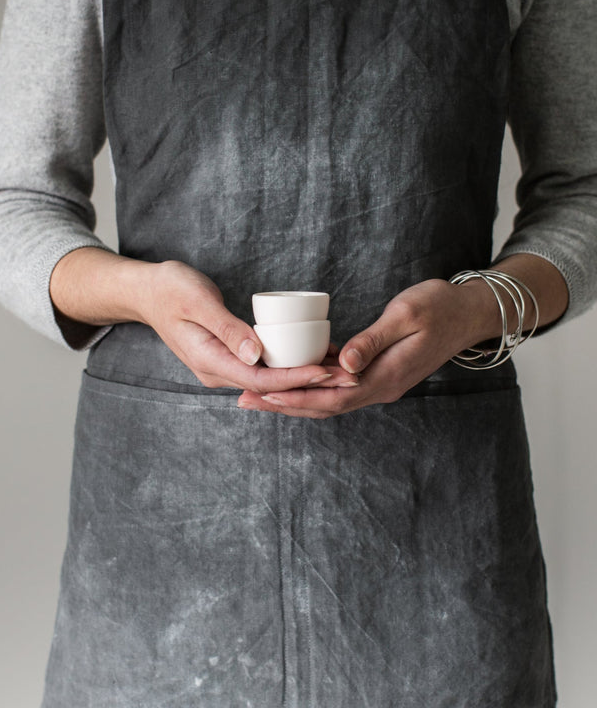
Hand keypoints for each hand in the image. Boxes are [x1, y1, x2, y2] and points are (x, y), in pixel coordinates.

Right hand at [140, 260, 354, 391]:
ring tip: (341, 370)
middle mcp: (217, 372)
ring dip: (304, 376)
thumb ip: (227, 328)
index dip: (296, 378)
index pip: (261, 380)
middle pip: (271, 387)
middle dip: (310, 383)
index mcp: (209, 361)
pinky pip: (263, 367)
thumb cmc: (170, 289)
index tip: (327, 372)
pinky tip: (315, 357)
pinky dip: (290, 364)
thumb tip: (256, 355)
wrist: (146, 291)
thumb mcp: (198, 301)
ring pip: (270, 379)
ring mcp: (222, 366)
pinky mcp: (228, 357)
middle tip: (349, 377)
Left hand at [237, 278, 498, 417]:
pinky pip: (339, 387)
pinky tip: (291, 376)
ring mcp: (380, 383)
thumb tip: (343, 365)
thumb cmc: (439, 307)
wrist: (468, 312)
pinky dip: (313, 386)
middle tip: (244, 401)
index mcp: (385, 376)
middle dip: (283, 404)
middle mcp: (380, 387)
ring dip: (294, 399)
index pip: (331, 397)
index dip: (295, 397)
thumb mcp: (406, 315)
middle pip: (323, 406)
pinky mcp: (378, 373)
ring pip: (329, 400)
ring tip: (258, 394)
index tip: (262, 393)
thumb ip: (373, 340)